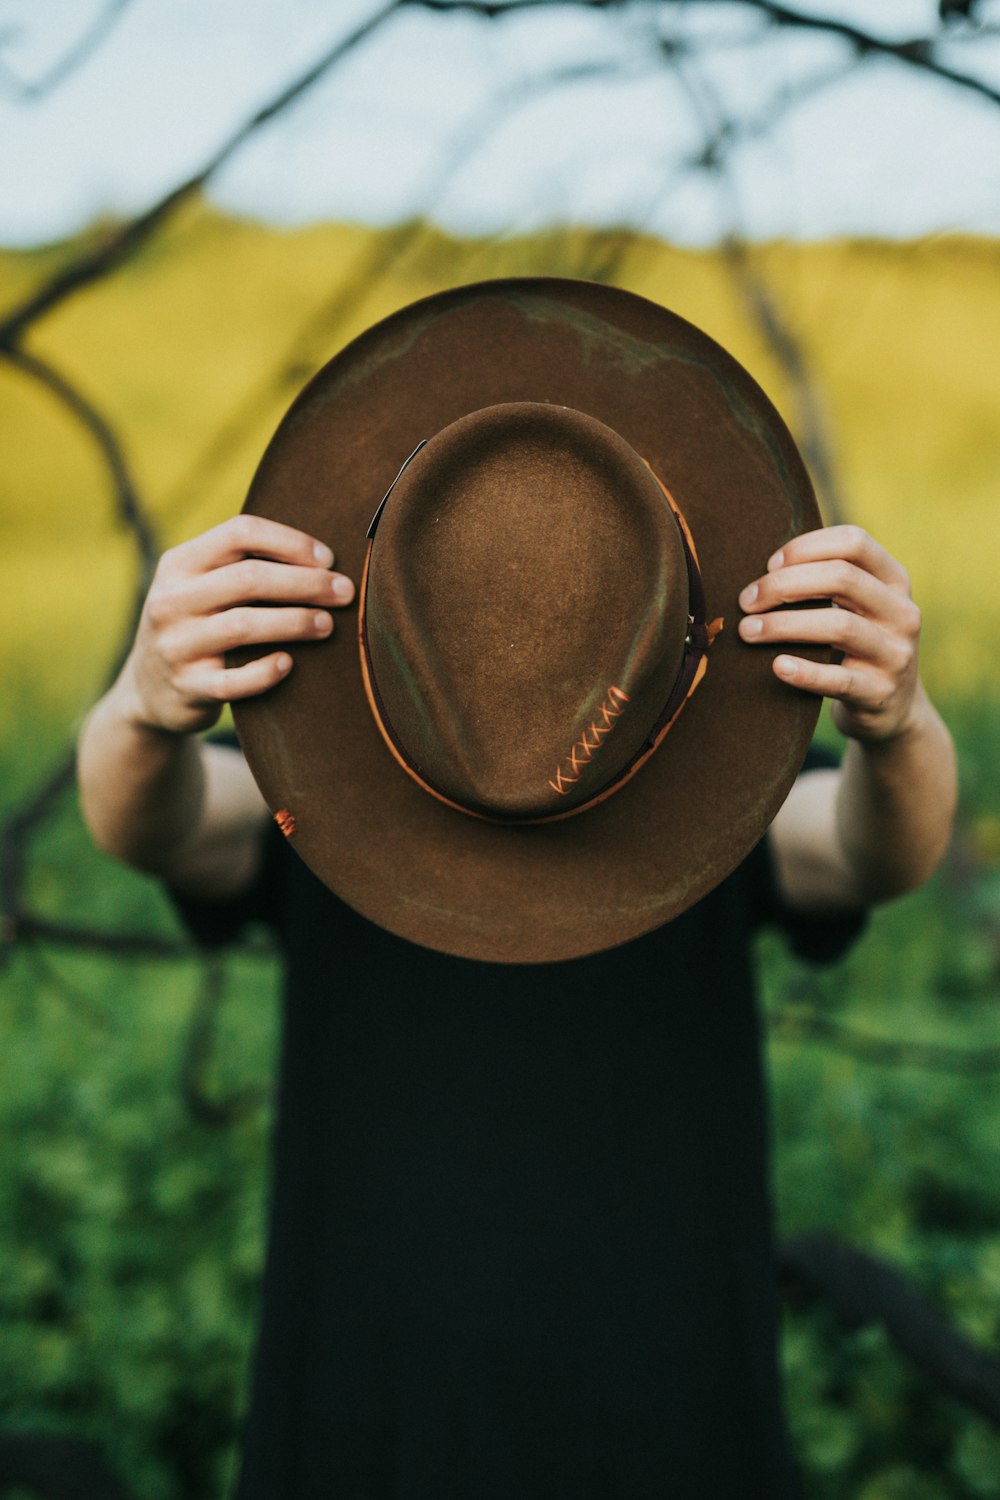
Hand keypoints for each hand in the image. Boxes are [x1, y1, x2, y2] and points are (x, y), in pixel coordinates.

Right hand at [118, 515, 354, 734]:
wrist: (148, 691)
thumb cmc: (198, 626)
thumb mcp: (200, 587)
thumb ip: (241, 565)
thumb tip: (324, 558)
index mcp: (178, 564)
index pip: (240, 533)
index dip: (290, 542)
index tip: (328, 559)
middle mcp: (170, 601)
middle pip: (249, 578)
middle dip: (306, 583)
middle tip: (344, 592)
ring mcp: (175, 646)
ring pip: (243, 625)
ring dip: (295, 622)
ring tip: (328, 625)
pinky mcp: (187, 688)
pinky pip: (233, 681)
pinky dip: (265, 672)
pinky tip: (289, 664)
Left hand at [737, 525, 922, 743]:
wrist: (892, 709)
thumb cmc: (856, 646)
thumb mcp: (857, 607)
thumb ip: (828, 582)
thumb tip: (762, 568)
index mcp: (895, 581)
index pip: (854, 543)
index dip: (806, 548)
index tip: (768, 566)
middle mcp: (902, 613)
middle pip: (843, 578)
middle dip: (785, 585)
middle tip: (746, 601)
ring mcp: (895, 655)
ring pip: (839, 626)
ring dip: (783, 625)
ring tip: (747, 631)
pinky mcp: (879, 694)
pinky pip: (838, 680)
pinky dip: (804, 672)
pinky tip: (777, 666)